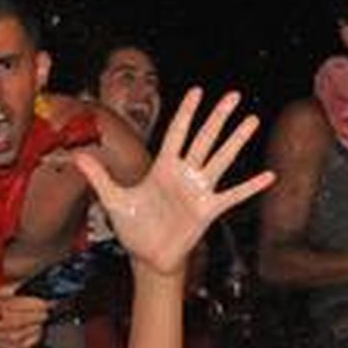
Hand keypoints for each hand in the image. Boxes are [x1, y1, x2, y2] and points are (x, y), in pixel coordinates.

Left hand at [73, 88, 274, 278]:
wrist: (148, 257)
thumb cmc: (134, 227)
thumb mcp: (114, 200)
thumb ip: (99, 176)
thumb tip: (77, 155)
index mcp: (163, 167)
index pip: (177, 133)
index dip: (187, 112)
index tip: (198, 91)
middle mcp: (185, 174)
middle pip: (204, 139)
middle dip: (218, 117)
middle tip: (234, 95)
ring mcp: (199, 191)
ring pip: (221, 160)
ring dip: (236, 141)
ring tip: (252, 121)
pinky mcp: (208, 210)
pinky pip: (233, 195)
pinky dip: (251, 186)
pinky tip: (269, 176)